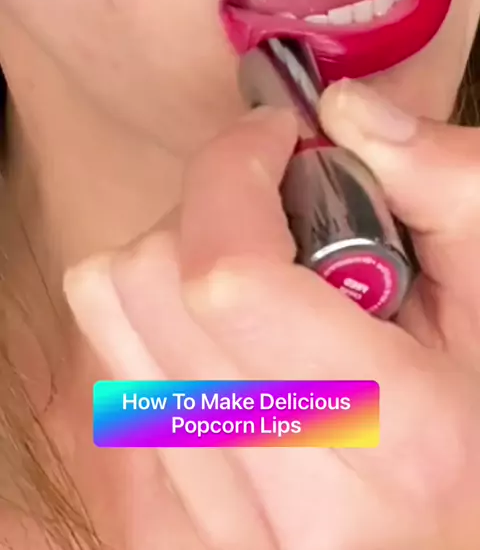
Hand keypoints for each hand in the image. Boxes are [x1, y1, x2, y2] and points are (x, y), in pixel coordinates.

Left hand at [65, 87, 479, 549]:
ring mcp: (223, 524)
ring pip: (112, 320)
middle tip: (282, 212)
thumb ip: (446, 183)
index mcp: (394, 432)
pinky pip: (114, 371)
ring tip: (261, 277)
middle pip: (147, 284)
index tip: (274, 138)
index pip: (227, 275)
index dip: (231, 169)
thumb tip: (346, 110)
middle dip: (208, 206)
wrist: (462, 528)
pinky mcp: (183, 525)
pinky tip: (237, 338)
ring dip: (176, 261)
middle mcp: (293, 497)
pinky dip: (161, 322)